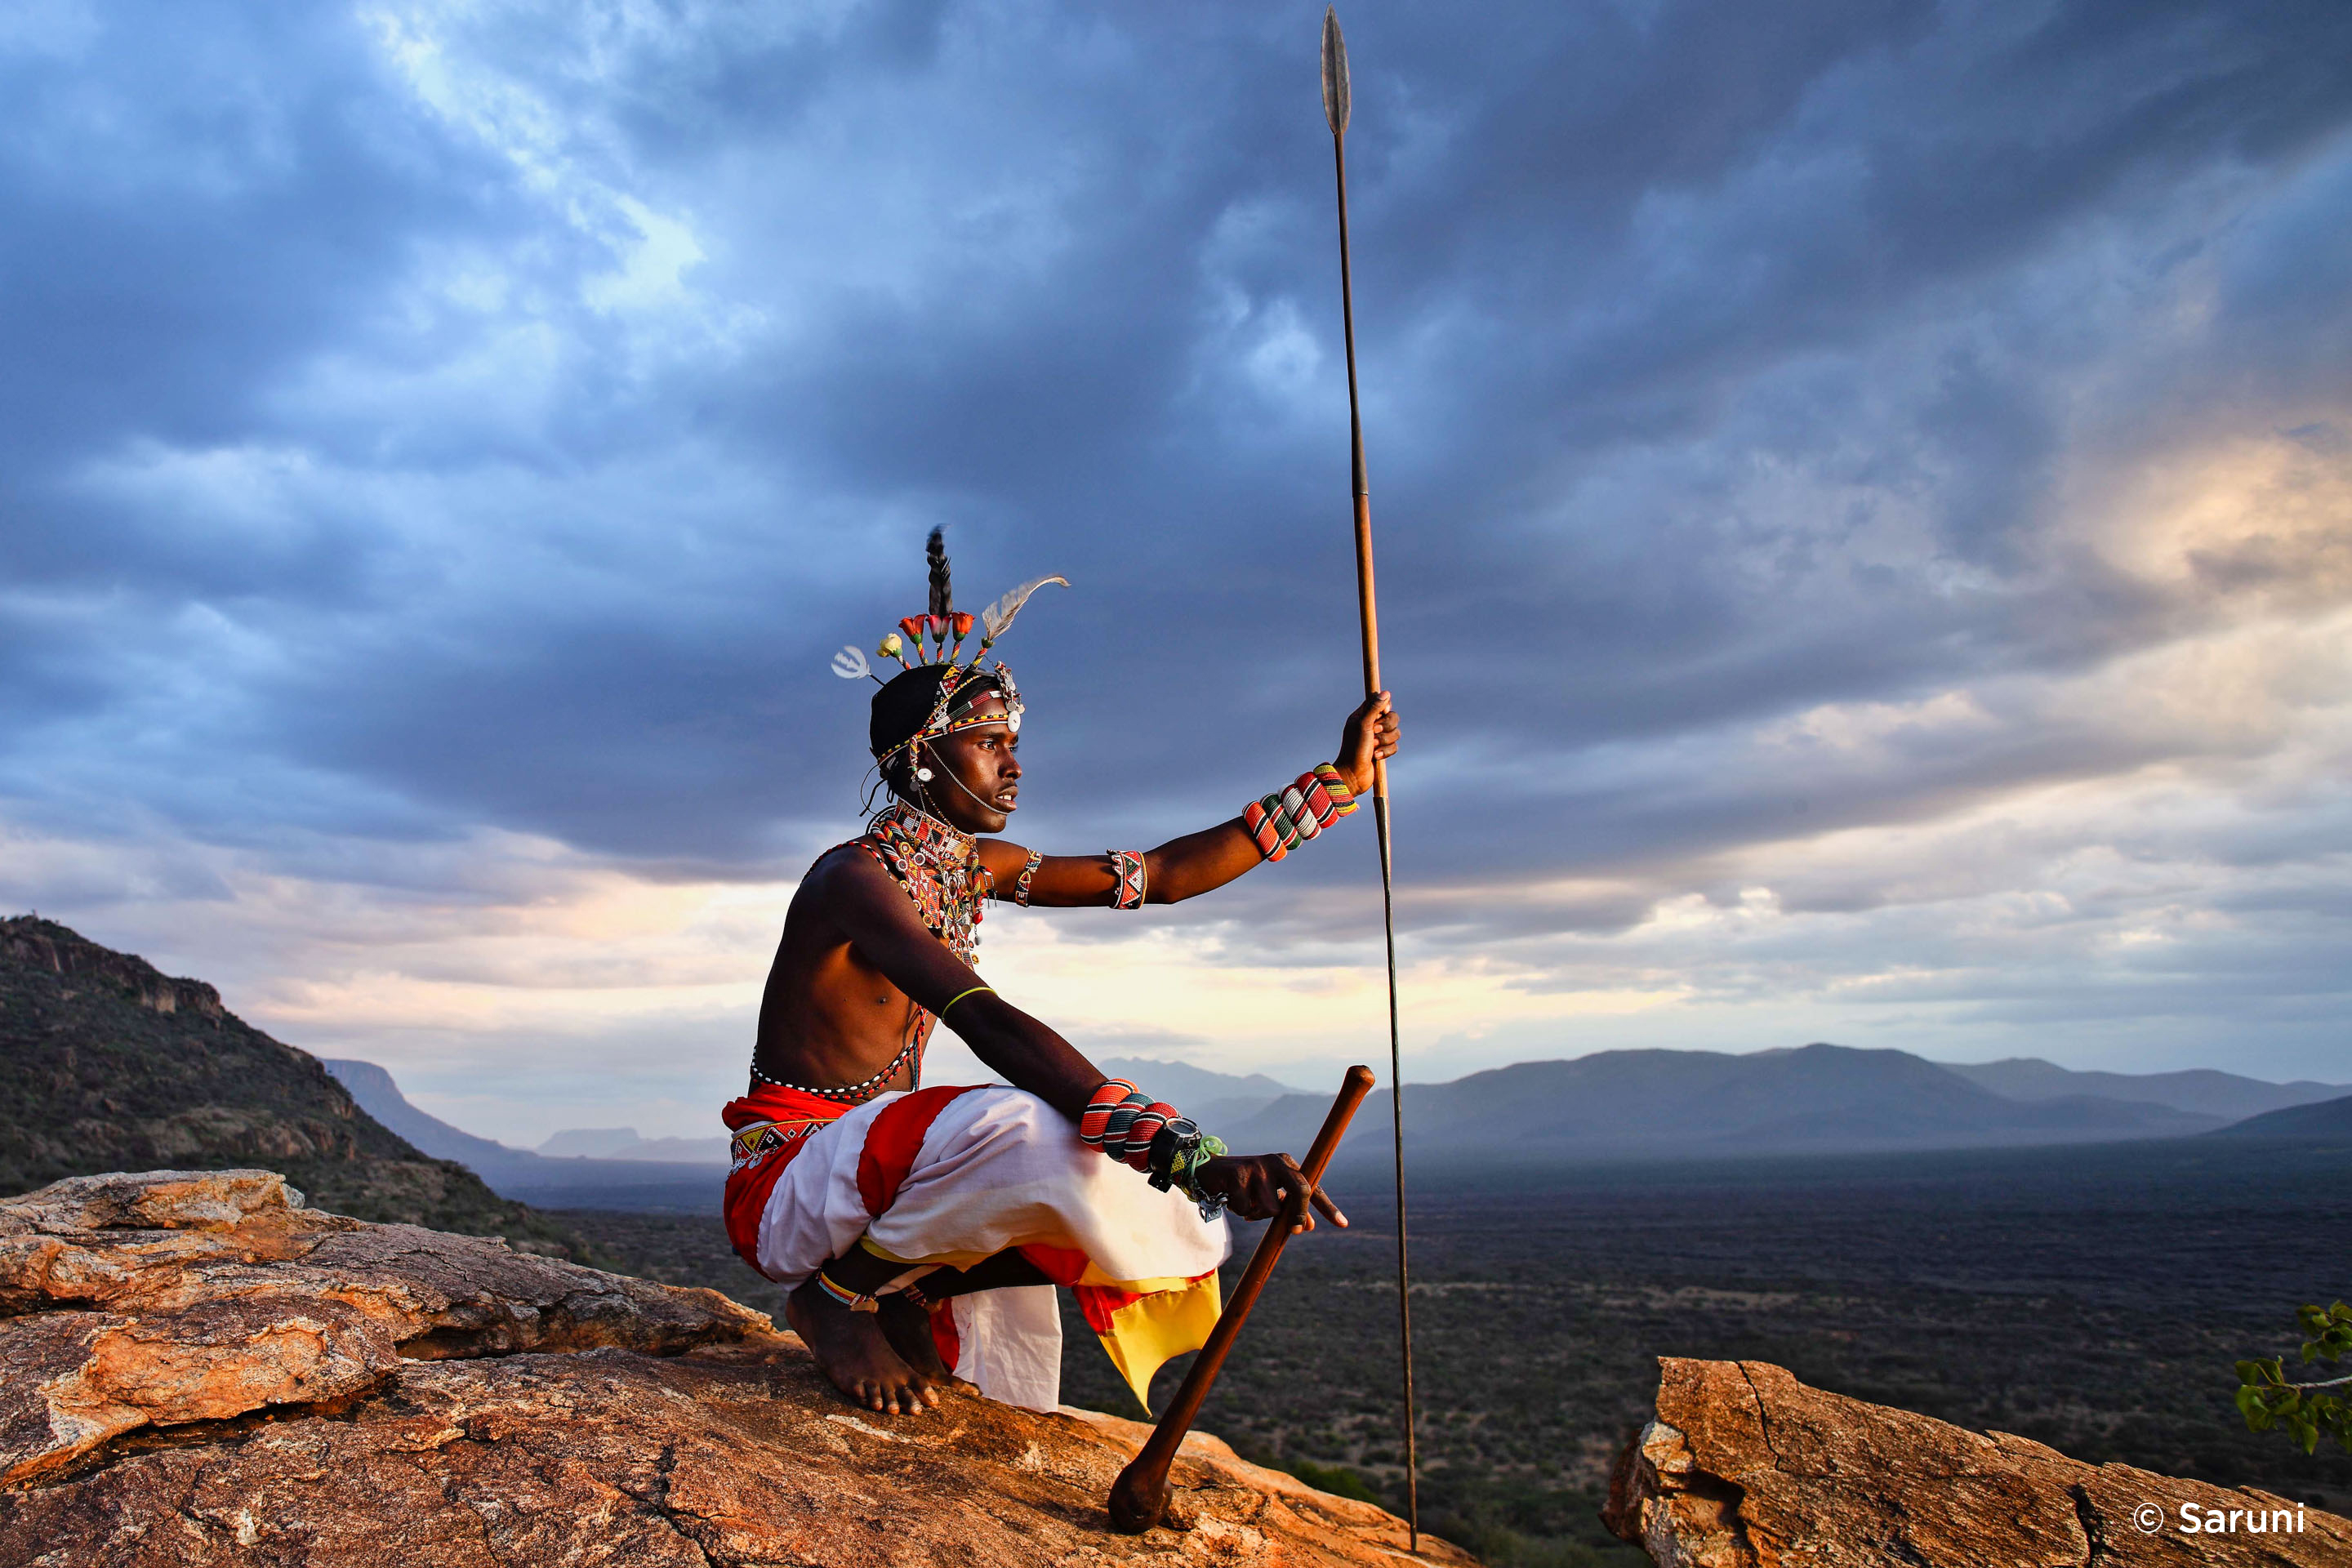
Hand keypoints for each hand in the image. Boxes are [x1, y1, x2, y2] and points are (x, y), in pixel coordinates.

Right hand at [1195, 1153, 1348, 1233]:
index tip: (1343, 1224)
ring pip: (1271, 1209)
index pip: (1312, 1187)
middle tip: (1296, 1231)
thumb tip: (1309, 1226)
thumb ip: (1289, 1208)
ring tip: (1246, 1206)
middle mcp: (1275, 1162)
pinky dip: (1240, 1211)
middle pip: (1300, 1190)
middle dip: (1299, 1214)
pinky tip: (1231, 1199)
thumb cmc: (1245, 1186)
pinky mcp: (1238, 1175)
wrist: (1209, 1171)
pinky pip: (1247, 1209)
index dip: (1327, 1207)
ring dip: (1257, 1215)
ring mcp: (1257, 1167)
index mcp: (1286, 1164)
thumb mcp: (1269, 1195)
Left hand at [1337, 691, 1398, 798]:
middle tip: (1375, 732)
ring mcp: (1377, 739)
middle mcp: (1370, 726)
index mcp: (1362, 716)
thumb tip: (1386, 693)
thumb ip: (1374, 708)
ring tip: (1374, 747)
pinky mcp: (1383, 751)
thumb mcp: (1363, 725)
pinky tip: (1376, 757)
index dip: (1384, 707)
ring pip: (1396, 732)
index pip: (1379, 703)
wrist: (1353, 775)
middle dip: (1387, 726)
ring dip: (1386, 741)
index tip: (1383, 712)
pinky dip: (1387, 752)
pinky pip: (1395, 746)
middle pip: (1392, 717)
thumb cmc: (1354, 749)